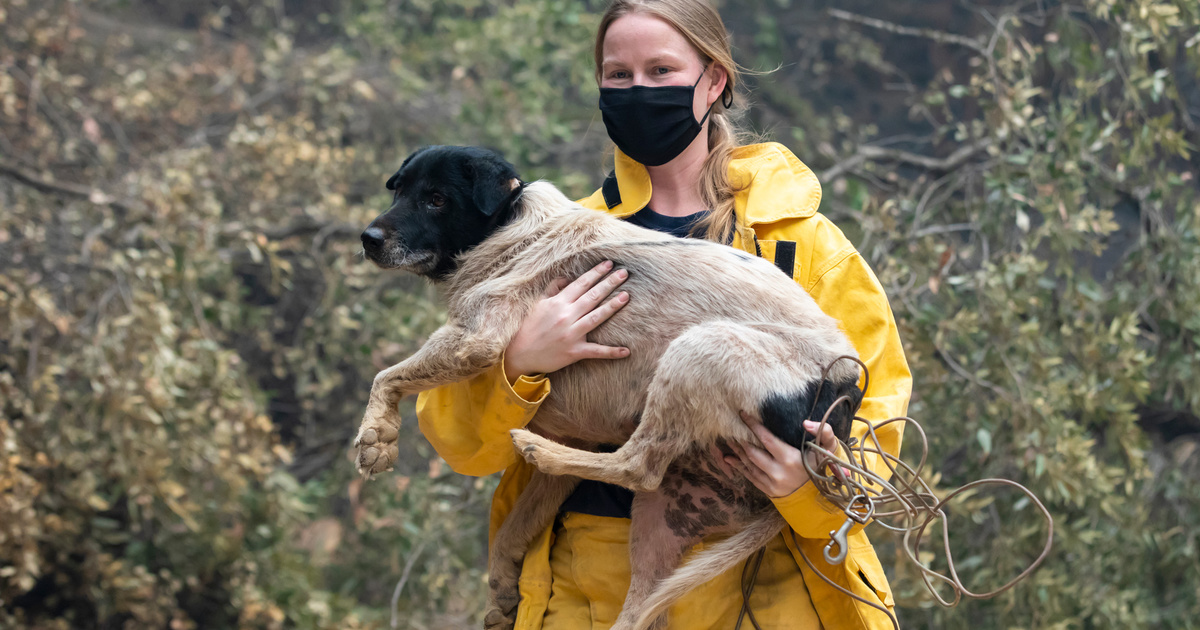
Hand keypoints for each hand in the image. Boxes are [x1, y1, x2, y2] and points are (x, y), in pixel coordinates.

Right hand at [502, 260, 630, 381]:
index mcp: (558, 303)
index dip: (596, 273)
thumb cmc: (529, 327)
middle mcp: (566, 316)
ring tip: (626, 296)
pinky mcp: (574, 352)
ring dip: (612, 306)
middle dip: (609, 283)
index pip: (581, 284)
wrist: (520, 354)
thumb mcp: (538, 304)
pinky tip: (626, 351)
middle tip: (624, 273)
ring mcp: (572, 334)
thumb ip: (553, 289)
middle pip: (592, 296)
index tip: (609, 264)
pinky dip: (611, 352)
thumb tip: (566, 278)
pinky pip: (596, 351)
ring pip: (597, 317)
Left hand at [725, 411, 843, 497]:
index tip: (743, 414)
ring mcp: (771, 483)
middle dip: (740, 439)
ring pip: (748, 465)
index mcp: (790, 459)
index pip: (766, 439)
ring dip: (736, 452)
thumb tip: (806, 423)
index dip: (753, 426)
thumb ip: (823, 432)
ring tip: (727, 440)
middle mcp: (777, 472)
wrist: (820, 498)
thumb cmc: (822, 468)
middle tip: (729, 427)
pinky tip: (729, 458)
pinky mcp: (768, 491)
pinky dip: (738, 466)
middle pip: (752, 453)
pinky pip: (749, 477)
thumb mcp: (828, 449)